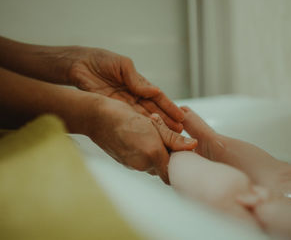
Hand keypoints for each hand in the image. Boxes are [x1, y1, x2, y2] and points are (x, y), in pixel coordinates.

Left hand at [67, 47, 183, 131]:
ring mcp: (123, 105)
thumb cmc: (102, 60)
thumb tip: (153, 91)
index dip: (169, 107)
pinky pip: (127, 121)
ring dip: (155, 128)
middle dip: (167, 121)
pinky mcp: (112, 110)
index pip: (158, 97)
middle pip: (153, 110)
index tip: (181, 116)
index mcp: (139, 84)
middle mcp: (134, 96)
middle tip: (179, 132)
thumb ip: (136, 80)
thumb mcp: (122, 65)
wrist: (79, 66)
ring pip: (142, 118)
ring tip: (168, 137)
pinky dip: (137, 128)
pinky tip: (147, 136)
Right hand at [76, 95, 195, 182]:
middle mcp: (142, 165)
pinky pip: (141, 161)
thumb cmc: (123, 118)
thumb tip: (192, 145)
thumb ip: (173, 139)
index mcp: (152, 156)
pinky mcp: (125, 163)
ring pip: (152, 164)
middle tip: (165, 137)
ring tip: (152, 134)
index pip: (173, 171)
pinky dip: (145, 152)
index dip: (179, 163)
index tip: (182, 151)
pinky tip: (141, 137)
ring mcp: (132, 166)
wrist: (97, 118)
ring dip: (156, 152)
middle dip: (168, 155)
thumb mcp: (153, 125)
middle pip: (163, 168)